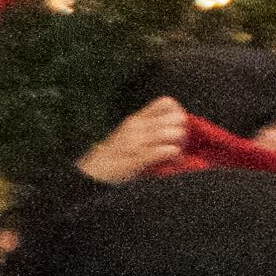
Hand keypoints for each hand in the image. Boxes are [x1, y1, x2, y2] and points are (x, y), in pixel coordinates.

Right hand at [76, 98, 190, 186]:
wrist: (92, 173)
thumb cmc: (112, 157)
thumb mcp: (127, 135)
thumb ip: (146, 129)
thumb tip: (173, 129)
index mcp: (136, 119)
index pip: (166, 103)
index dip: (178, 112)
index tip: (177, 126)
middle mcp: (137, 127)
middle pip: (176, 118)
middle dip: (183, 131)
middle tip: (178, 143)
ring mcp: (137, 142)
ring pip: (173, 133)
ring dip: (180, 144)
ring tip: (176, 154)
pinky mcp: (138, 158)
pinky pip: (166, 151)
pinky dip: (174, 155)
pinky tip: (172, 161)